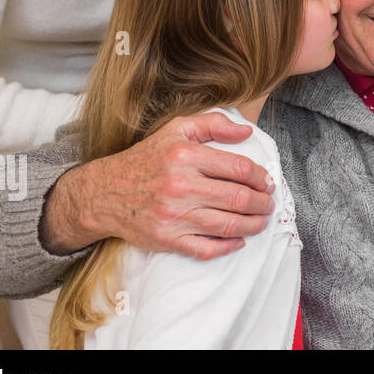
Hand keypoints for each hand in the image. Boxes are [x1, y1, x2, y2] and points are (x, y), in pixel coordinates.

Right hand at [41, 111, 275, 258]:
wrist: (104, 193)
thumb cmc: (146, 159)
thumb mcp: (176, 130)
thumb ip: (213, 124)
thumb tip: (247, 132)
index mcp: (185, 156)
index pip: (239, 168)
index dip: (261, 177)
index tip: (268, 181)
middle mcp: (181, 186)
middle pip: (238, 198)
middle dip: (262, 203)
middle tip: (268, 203)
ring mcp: (174, 216)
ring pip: (228, 225)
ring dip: (253, 225)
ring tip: (261, 220)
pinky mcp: (167, 239)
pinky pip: (206, 249)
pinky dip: (228, 247)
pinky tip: (239, 240)